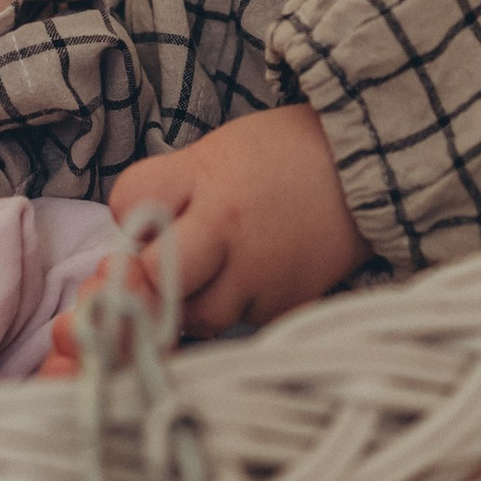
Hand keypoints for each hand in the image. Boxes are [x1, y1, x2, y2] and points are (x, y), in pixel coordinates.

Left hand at [41, 106, 365, 371]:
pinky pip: (237, 326)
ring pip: (194, 316)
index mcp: (206, 180)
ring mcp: (261, 276)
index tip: (145, 223)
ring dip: (187, 303)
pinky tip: (246, 280)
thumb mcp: (210, 155)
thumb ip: (161, 196)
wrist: (360, 170)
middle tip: (164, 269)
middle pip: (152, 279)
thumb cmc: (274, 159)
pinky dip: (230, 311)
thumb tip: (119, 259)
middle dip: (147, 279)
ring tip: (211, 272)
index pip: (132, 204)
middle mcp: (231, 232)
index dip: (130, 216)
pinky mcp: (285, 307)